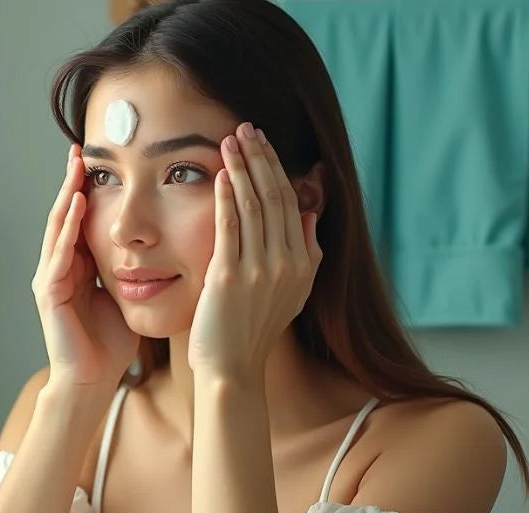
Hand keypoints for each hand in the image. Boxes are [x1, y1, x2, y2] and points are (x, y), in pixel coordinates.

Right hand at [32, 145, 138, 386]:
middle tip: (81, 148)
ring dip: (66, 194)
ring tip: (76, 165)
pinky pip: (58, 252)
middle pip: (64, 214)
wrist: (92, 381)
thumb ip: (135, 267)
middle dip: (72, 181)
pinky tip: (77, 203)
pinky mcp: (48, 292)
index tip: (104, 159)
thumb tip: (166, 243)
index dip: (89, 189)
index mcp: (77, 266)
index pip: (82, 218)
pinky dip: (68, 226)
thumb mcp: (127, 294)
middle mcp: (58, 266)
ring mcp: (49, 278)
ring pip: (57, 226)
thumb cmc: (111, 343)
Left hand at [189, 123, 322, 379]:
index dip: (275, 167)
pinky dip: (227, 198)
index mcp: (303, 263)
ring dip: (241, 168)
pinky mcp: (230, 278)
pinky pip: (230, 228)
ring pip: (254, 206)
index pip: (289, 202)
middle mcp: (287, 263)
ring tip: (228, 140)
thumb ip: (304, 252)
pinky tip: (221, 175)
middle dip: (259, 158)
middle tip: (245, 127)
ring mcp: (260, 270)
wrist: (233, 370)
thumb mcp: (291, 292)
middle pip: (274, 196)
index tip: (261, 141)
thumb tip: (307, 212)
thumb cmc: (253, 330)